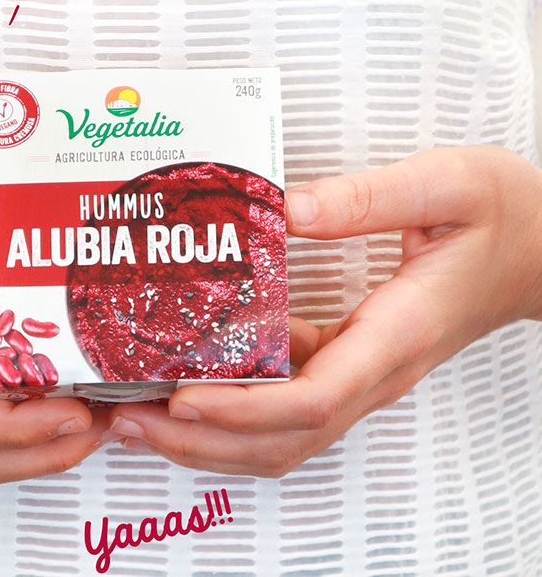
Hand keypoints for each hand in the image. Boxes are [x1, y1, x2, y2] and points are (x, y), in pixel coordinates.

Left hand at [108, 145, 541, 475]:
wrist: (539, 249)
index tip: (181, 399)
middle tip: (125, 421)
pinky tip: (185, 387)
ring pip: (279, 437)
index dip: (240, 409)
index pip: (311, 399)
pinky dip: (230, 412)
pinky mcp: (347, 364)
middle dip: (199, 441)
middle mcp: (373, 373)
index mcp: (395, 336)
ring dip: (206, 439)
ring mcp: (360, 375)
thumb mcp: (446, 186)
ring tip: (135, 419)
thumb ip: (366, 198)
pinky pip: (283, 408)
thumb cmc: (503, 219)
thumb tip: (282, 208)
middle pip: (280, 439)